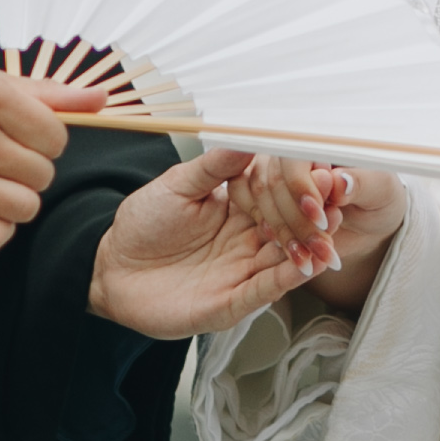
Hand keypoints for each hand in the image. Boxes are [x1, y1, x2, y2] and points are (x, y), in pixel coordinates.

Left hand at [88, 151, 332, 338]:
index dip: (296, 185)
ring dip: (309, 248)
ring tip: (327, 236)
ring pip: (285, 258)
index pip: (276, 192)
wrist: (112, 270)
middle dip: (311, 217)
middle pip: (290, 226)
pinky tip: (306, 266)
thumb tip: (249, 138)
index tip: (316, 173)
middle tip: (327, 206)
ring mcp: (242, 270)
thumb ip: (213, 166)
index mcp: (239, 205)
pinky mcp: (231, 302)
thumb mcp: (176, 185)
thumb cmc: (143, 224)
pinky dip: (286, 278)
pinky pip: (264, 289)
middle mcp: (248, 237)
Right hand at [227, 155, 405, 318]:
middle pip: (272, 181)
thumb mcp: (381, 190)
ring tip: (315, 258)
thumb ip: (360, 182)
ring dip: (286, 234)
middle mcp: (291, 153)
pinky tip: (298, 255)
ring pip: (259, 200)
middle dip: (296, 221)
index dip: (301, 186)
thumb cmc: (379, 197)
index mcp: (319, 140)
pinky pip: (252, 213)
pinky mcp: (265, 200)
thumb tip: (338, 181)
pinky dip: (275, 238)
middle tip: (323, 248)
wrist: (370, 222)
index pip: (294, 155)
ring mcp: (273, 175)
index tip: (321, 218)